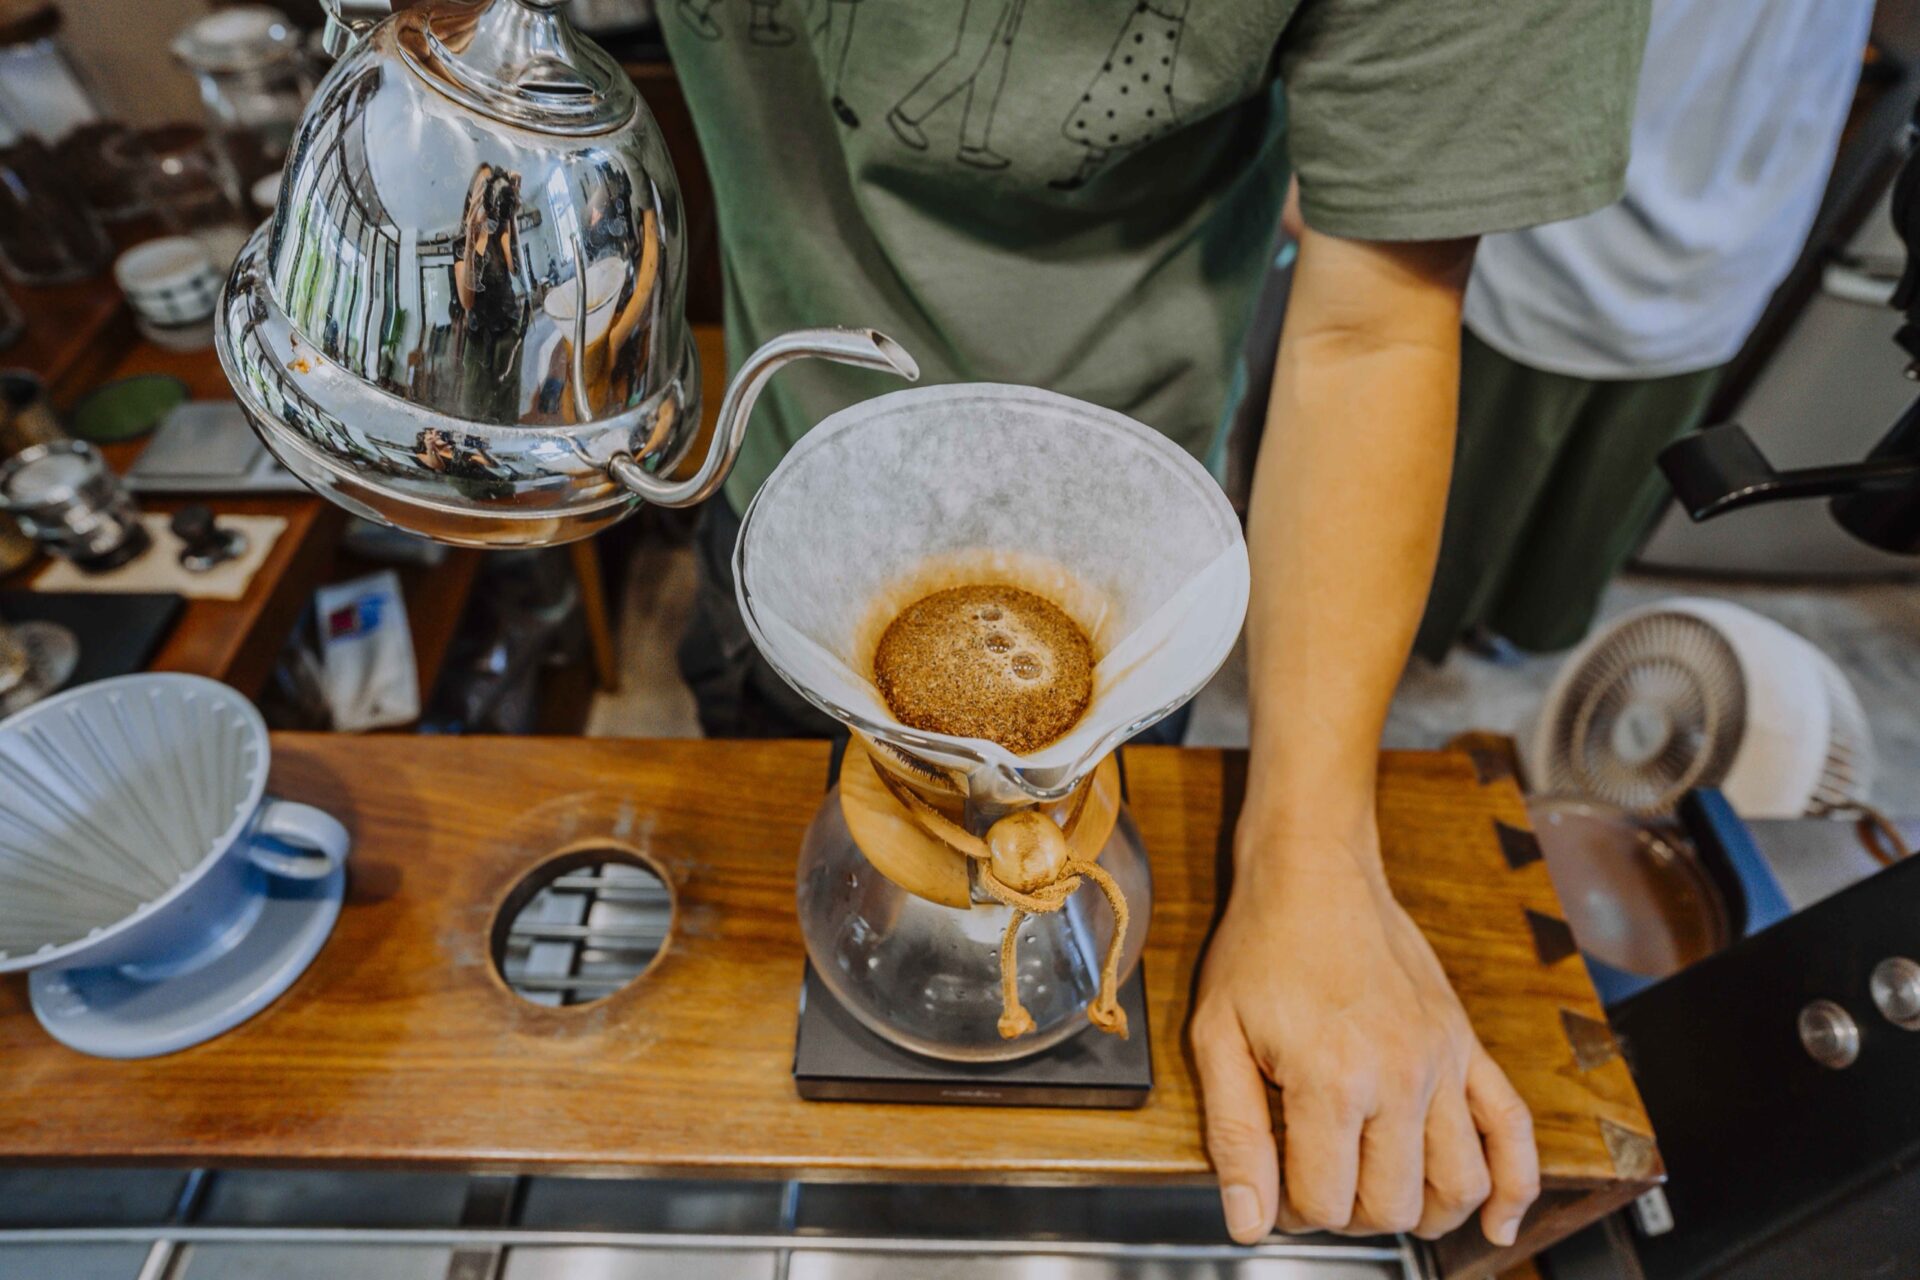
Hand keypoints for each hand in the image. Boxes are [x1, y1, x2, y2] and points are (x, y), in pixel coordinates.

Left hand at [1191, 823, 1539, 1246]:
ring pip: (1459, 1184)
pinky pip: (1513, 1128)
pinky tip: (1494, 1223)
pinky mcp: (1466, 1046)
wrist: (1315, 872)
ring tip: (1380, 1197)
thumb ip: (1234, 1135)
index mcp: (1332, 1078)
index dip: (1290, 1212)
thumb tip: (1248, 1222)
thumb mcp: (1216, 1037)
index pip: (1324, 1202)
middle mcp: (1399, 1076)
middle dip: (1347, 1214)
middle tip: (1315, 1183)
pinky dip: (1514, 1188)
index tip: (1273, 1188)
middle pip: (1391, 1205)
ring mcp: (1443, 1062)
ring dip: (1422, 1213)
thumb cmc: (1259, 947)